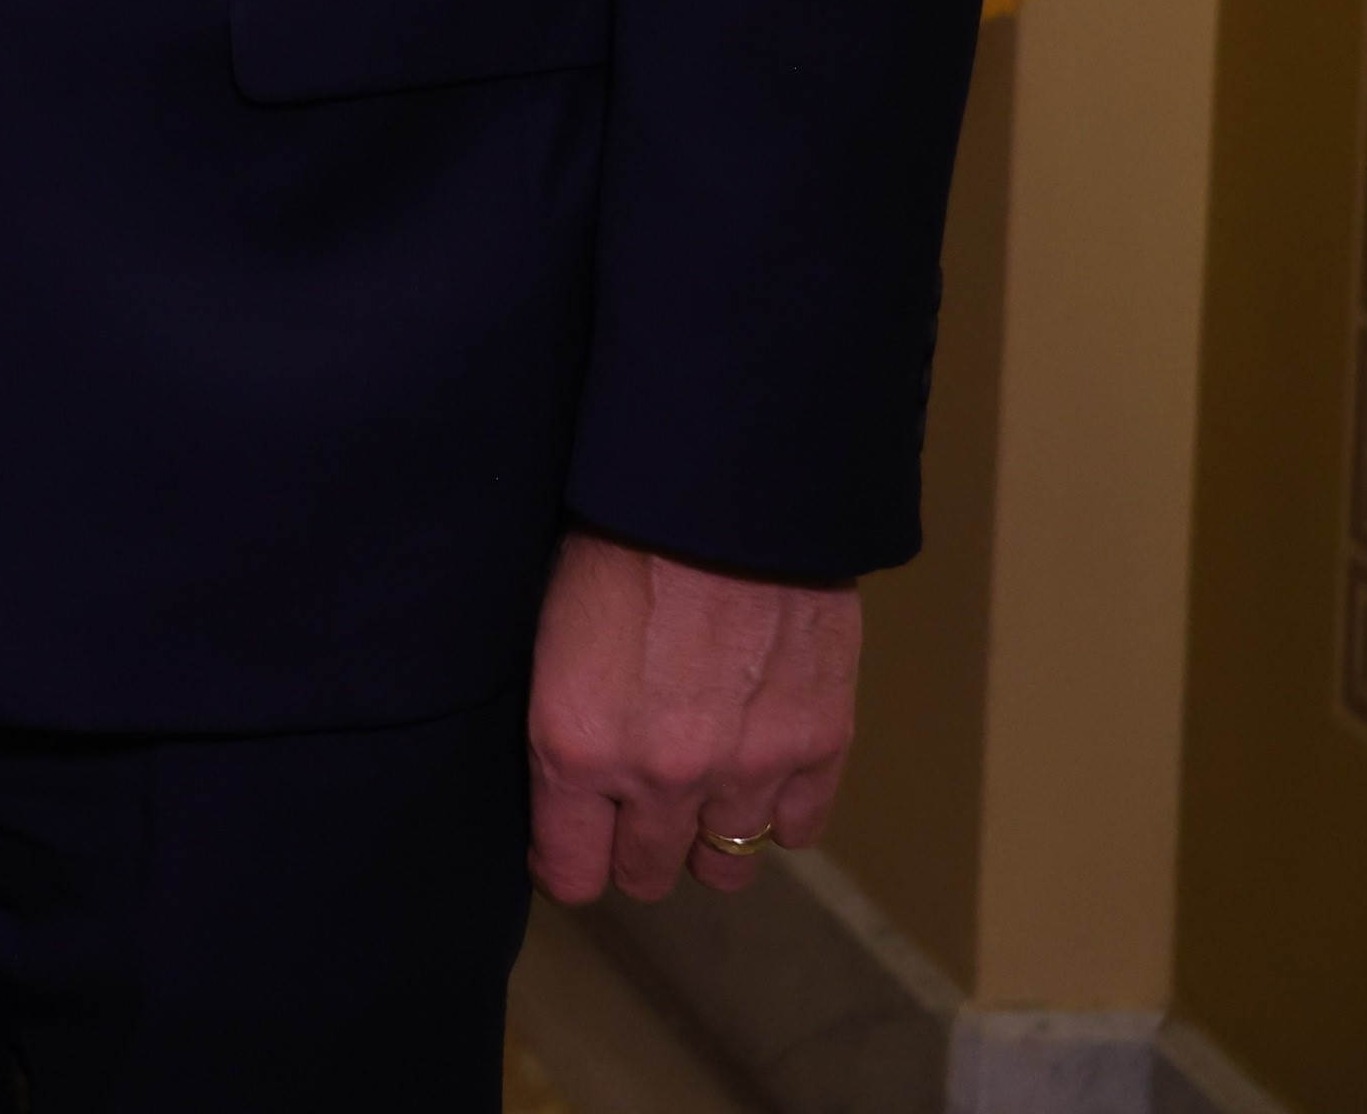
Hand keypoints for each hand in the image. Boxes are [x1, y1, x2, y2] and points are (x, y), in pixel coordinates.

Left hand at [528, 530, 859, 903]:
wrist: (718, 492)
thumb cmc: (613, 541)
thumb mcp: (547, 638)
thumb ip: (562, 728)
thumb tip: (564, 787)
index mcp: (576, 749)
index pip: (573, 875)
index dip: (570, 864)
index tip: (574, 845)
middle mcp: (661, 777)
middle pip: (649, 874)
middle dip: (637, 848)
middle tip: (635, 807)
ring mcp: (747, 769)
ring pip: (727, 864)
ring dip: (709, 834)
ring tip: (700, 787)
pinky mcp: (818, 746)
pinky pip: (797, 829)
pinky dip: (777, 809)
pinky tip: (758, 769)